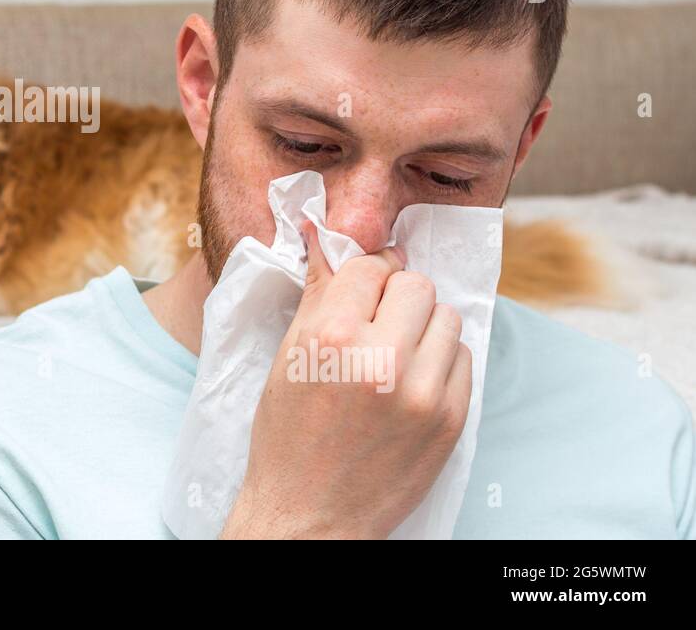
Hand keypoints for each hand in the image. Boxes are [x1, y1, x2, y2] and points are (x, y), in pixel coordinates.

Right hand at [220, 221, 471, 538]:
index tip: (362, 286)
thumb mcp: (288, 358)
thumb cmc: (287, 436)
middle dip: (397, 296)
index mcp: (329, 339)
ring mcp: (422, 393)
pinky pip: (463, 359)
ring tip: (394, 353)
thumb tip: (326, 235)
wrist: (310, 516)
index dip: (365, 273)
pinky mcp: (451, 420)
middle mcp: (380, 361)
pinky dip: (440, 362)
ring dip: (423, 327)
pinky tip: (410, 382)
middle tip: (377, 322)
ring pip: (447, 318)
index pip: (369, 267)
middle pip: (416, 286)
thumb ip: (316, 293)